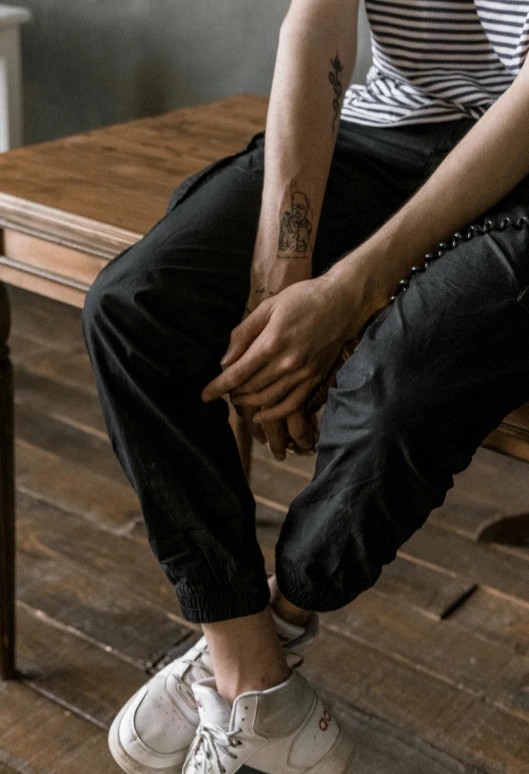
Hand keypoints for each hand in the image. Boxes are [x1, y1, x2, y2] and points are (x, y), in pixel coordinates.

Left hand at [201, 272, 361, 423]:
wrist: (343, 302)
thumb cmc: (303, 298)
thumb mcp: (268, 306)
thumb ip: (244, 333)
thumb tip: (225, 360)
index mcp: (272, 342)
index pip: (237, 373)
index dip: (218, 387)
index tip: (205, 395)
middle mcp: (287, 362)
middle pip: (251, 389)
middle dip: (233, 393)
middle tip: (225, 390)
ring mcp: (303, 373)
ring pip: (268, 399)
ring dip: (249, 403)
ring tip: (238, 399)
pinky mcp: (315, 378)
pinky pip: (292, 405)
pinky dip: (274, 414)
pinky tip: (261, 416)